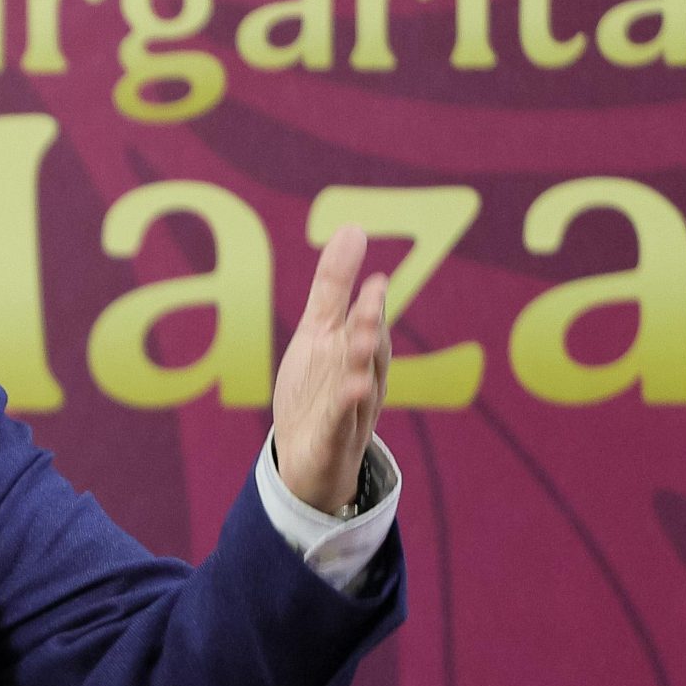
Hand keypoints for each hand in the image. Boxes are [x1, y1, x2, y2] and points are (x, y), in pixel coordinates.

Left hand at [272, 225, 390, 513]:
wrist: (311, 458)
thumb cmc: (318, 387)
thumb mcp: (319, 331)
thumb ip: (334, 283)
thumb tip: (353, 227)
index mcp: (357, 352)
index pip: (363, 324)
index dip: (369, 304)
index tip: (375, 279)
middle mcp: (361, 379)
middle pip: (367, 351)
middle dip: (369, 325)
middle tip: (373, 296)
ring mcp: (349, 412)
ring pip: (358, 385)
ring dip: (361, 363)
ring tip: (363, 338)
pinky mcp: (332, 439)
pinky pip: (340, 423)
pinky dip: (345, 408)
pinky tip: (352, 391)